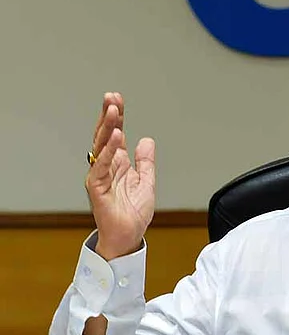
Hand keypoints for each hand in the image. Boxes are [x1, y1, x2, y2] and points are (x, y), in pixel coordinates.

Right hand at [85, 93, 155, 259]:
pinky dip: (108, 152)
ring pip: (102, 147)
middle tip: (111, 98)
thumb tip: (146, 140)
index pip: (116, 135)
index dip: (117, 118)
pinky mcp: (97, 189)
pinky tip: (115, 138)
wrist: (128, 236)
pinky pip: (102, 167)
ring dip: (107, 128)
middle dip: (108, 116)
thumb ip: (145, 162)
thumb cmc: (133, 213)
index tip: (117, 99)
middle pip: (106, 136)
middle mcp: (107, 167)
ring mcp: (100, 176)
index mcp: (118, 164)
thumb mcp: (146, 182)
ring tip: (113, 111)